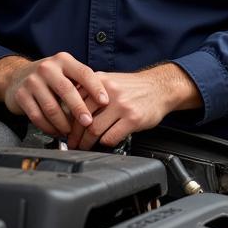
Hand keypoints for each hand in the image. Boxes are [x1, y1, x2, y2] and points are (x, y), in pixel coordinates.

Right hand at [0, 53, 107, 136]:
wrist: (16, 76)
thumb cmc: (48, 77)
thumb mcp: (65, 71)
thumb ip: (81, 82)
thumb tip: (103, 101)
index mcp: (63, 60)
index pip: (84, 73)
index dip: (96, 88)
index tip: (105, 101)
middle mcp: (47, 68)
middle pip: (67, 91)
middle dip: (79, 109)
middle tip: (88, 123)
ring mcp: (32, 81)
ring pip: (51, 107)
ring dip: (63, 123)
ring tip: (71, 131)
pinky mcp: (21, 95)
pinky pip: (37, 116)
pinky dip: (48, 127)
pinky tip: (56, 132)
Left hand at [67, 63, 200, 149]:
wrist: (161, 87)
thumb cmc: (135, 87)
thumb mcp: (111, 80)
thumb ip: (92, 90)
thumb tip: (71, 108)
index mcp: (101, 81)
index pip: (76, 102)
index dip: (68, 119)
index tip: (65, 129)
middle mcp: (110, 92)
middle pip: (83, 118)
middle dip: (74, 135)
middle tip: (72, 142)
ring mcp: (122, 105)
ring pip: (94, 129)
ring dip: (86, 143)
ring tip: (84, 146)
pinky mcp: (133, 119)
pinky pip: (111, 137)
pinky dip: (104, 143)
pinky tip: (104, 143)